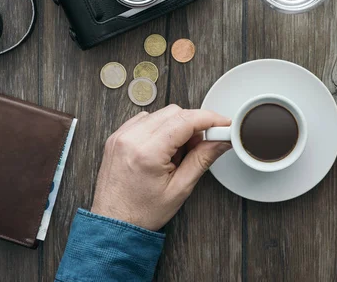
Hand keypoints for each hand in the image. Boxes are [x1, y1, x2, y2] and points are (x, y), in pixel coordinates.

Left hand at [91, 105, 231, 230]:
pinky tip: (163, 149)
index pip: (186, 120)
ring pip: (161, 114)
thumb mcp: (180, 189)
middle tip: (199, 147)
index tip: (223, 124)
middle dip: (194, 125)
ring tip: (177, 154)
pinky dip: (161, 129)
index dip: (210, 119)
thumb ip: (202, 159)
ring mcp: (121, 135)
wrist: (113, 224)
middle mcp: (131, 138)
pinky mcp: (117, 136)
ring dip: (177, 127)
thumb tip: (221, 140)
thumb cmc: (142, 213)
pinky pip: (146, 120)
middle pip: (175, 112)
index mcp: (147, 152)